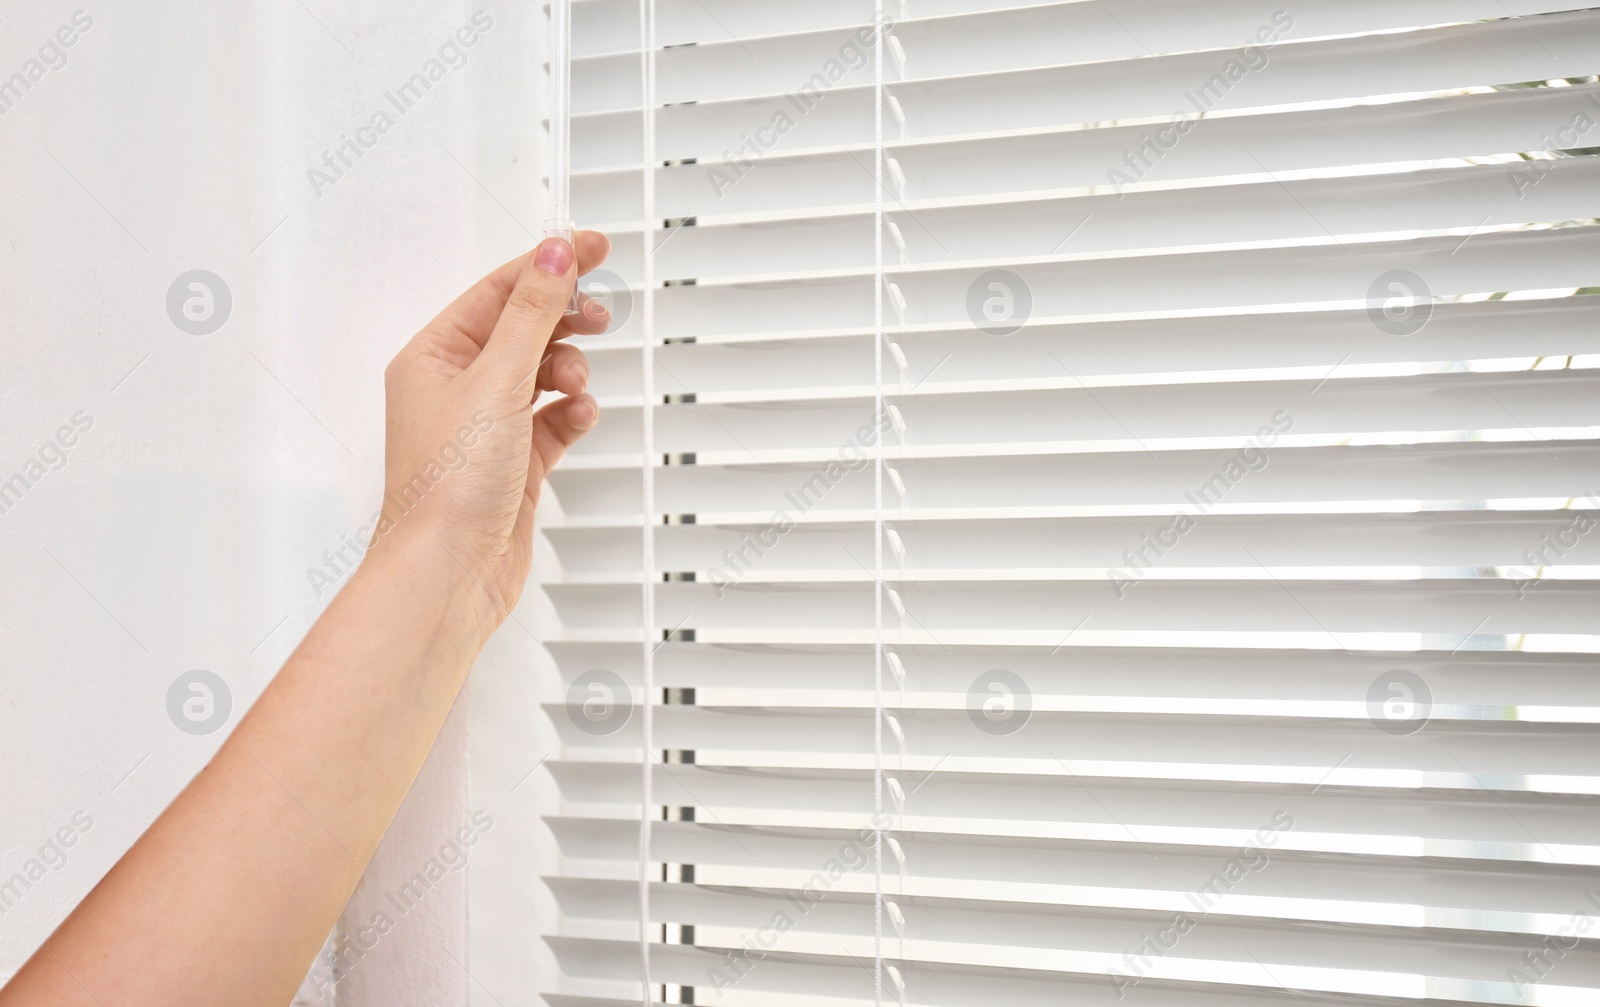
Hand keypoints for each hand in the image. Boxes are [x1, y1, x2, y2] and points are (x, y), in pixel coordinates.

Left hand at [374, 231, 611, 621]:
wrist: (450, 572)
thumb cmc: (447, 487)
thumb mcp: (497, 380)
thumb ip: (533, 314)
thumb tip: (555, 256)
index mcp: (433, 356)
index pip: (499, 291)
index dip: (549, 265)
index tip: (593, 247)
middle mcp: (456, 388)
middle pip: (523, 328)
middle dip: (564, 320)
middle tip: (600, 314)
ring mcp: (486, 427)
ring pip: (541, 373)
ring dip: (569, 370)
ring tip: (576, 381)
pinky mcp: (513, 463)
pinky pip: (553, 420)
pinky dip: (573, 413)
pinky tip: (579, 416)